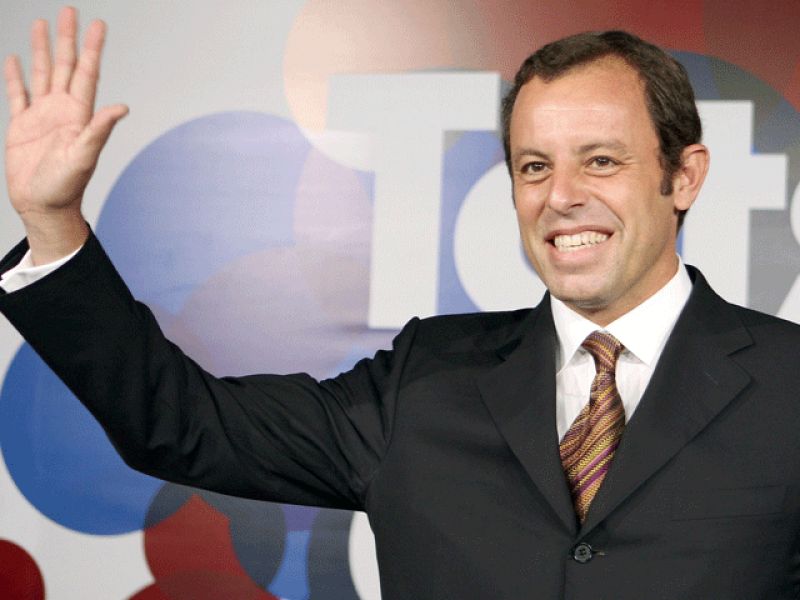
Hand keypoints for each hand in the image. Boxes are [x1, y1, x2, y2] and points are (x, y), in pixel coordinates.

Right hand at [3, 6, 127, 262]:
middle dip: (67, 39)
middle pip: (64, 65)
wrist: (43, 206)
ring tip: (42, 24)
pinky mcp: (21, 126)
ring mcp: (41, 116)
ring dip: (42, 49)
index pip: (87, 73)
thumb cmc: (66, 187)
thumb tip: (122, 107)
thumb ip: (99, 130)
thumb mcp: (84, 157)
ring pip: (41, 74)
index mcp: (78, 114)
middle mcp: (62, 110)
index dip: (92, 48)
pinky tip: (15, 59)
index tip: (98, 24)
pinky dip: (16, 76)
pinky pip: (17, 94)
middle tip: (70, 11)